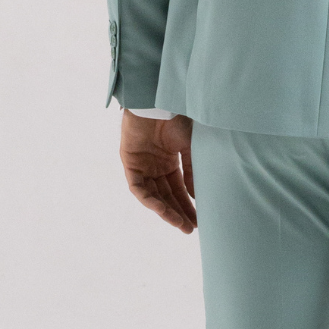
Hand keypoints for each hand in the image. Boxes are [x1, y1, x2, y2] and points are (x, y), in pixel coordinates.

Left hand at [119, 112, 196, 233]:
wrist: (158, 100)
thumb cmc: (177, 117)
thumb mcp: (190, 147)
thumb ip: (192, 171)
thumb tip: (196, 197)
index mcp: (169, 160)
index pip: (178, 189)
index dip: (187, 205)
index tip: (199, 220)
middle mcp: (155, 165)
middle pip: (166, 195)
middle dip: (178, 212)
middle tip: (190, 229)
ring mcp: (142, 165)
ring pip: (153, 195)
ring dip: (165, 211)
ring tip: (179, 224)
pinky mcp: (129, 163)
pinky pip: (138, 188)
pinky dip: (149, 200)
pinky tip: (161, 210)